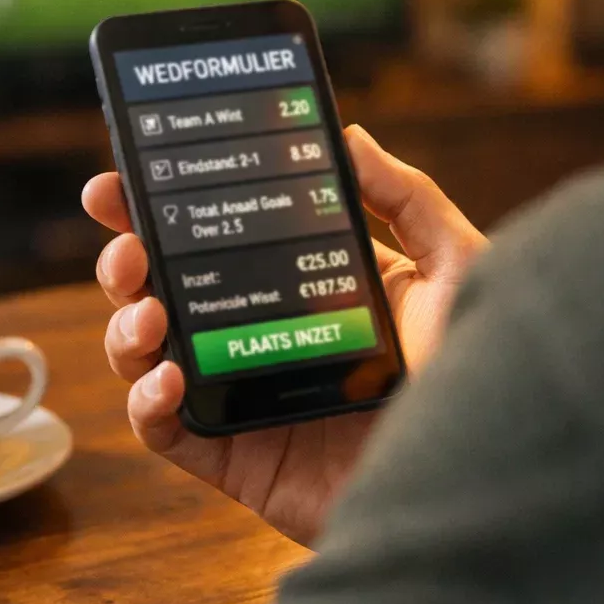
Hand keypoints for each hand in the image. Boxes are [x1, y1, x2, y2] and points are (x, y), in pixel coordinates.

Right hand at [81, 125, 487, 545]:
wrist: (483, 470)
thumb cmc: (480, 369)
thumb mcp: (454, 265)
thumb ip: (406, 197)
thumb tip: (348, 132)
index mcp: (304, 285)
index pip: (219, 237)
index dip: (159, 208)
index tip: (121, 178)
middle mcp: (263, 335)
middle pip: (166, 288)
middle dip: (125, 258)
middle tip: (125, 243)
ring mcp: (245, 395)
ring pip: (149, 354)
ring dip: (127, 326)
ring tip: (148, 311)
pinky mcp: (238, 458)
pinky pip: (168, 432)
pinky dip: (148, 404)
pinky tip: (168, 379)